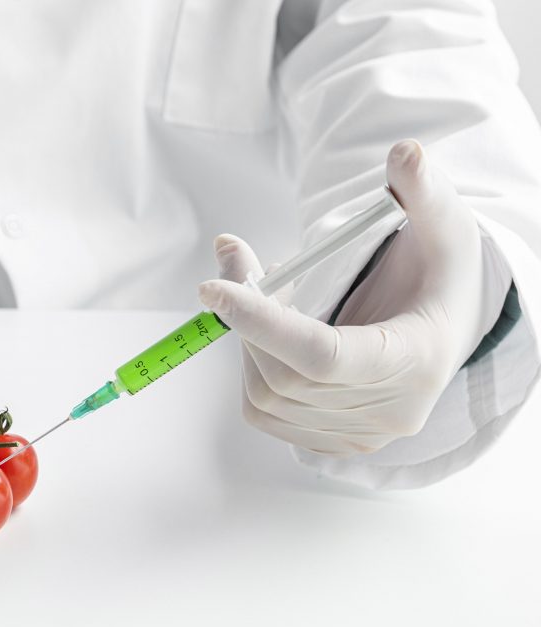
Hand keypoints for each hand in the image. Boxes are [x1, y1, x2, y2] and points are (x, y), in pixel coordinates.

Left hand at [198, 140, 505, 454]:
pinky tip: (272, 337)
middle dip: (246, 320)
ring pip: (263, 397)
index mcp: (415, 360)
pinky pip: (263, 413)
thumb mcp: (442, 227)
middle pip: (283, 378)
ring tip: (263, 300)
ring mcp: (359, 436)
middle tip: (236, 269)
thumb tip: (404, 153)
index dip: (263, 323)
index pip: (322, 356)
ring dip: (245, 343)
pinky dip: (251, 369)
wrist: (444, 329)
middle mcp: (388, 412)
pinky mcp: (332, 442)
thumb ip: (423, 191)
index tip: (214, 288)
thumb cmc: (439, 277)